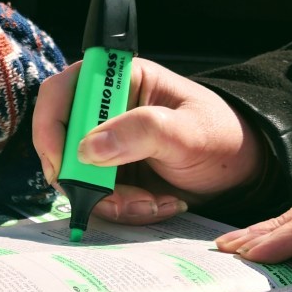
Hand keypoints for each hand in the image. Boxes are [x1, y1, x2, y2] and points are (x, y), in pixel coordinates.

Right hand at [33, 58, 264, 224]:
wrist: (241, 172)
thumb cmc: (221, 137)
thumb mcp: (188, 132)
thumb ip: (142, 132)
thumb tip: (89, 148)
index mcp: (118, 81)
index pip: (61, 92)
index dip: (51, 126)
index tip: (63, 164)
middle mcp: (103, 111)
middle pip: (60, 143)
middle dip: (84, 178)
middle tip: (116, 198)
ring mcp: (104, 146)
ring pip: (75, 178)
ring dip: (108, 200)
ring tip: (152, 203)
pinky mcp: (110, 176)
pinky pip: (94, 198)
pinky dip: (121, 210)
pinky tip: (156, 204)